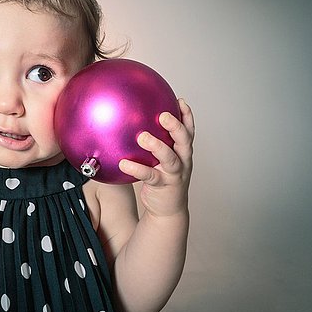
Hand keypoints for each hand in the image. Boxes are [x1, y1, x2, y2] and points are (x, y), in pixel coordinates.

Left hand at [119, 99, 194, 216]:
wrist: (167, 211)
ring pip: (170, 158)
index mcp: (182, 153)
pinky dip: (137, 169)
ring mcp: (175, 174)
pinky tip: (123, 164)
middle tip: (163, 115)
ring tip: (142, 137)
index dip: (187, 116)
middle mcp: (182, 161)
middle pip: (184, 140)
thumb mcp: (159, 161)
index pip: (188, 131)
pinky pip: (150, 176)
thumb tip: (130, 126)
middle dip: (176, 126)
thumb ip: (152, 146)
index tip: (179, 100)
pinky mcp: (164, 186)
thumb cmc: (161, 181)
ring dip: (157, 146)